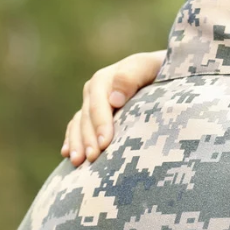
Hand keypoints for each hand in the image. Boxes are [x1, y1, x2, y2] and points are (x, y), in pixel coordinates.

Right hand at [62, 50, 164, 165]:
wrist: (161, 71)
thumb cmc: (160, 70)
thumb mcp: (148, 67)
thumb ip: (131, 77)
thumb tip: (115, 99)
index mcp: (105, 79)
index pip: (99, 104)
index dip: (101, 124)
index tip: (105, 143)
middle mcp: (95, 90)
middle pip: (87, 117)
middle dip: (88, 139)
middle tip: (93, 159)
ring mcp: (92, 103)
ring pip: (79, 124)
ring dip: (77, 143)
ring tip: (77, 162)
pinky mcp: (92, 113)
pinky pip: (75, 127)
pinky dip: (71, 140)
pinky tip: (67, 154)